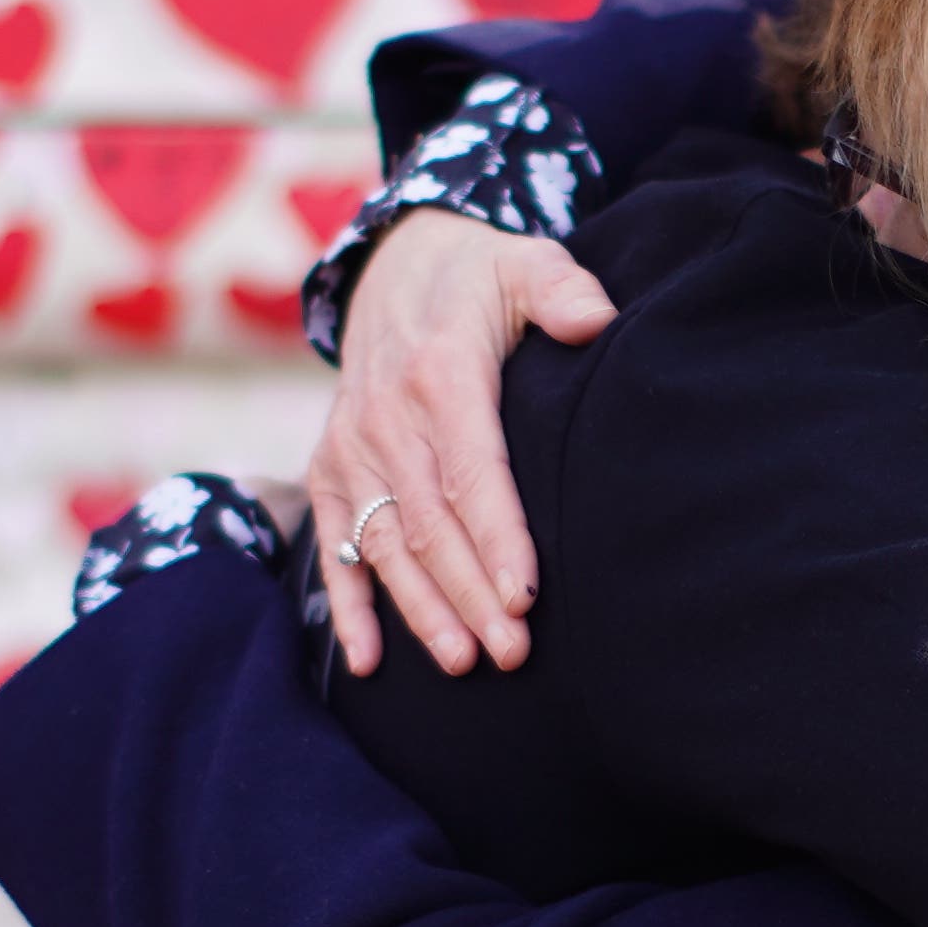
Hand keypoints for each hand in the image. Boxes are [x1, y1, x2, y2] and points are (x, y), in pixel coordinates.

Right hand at [314, 208, 614, 676]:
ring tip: (462, 663)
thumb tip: (598, 321)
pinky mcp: (329, 468)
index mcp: (440, 374)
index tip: (525, 596)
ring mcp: (350, 447)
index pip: (472, 470)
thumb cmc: (478, 279)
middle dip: (470, 593)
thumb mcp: (526, 263)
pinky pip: (335, 543)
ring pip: (384, 544)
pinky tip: (370, 660)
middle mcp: (385, 417)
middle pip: (430, 522)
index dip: (497, 537)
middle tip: (514, 652)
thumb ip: (563, 291)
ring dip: (421, 608)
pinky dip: (347, 604)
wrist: (392, 266)